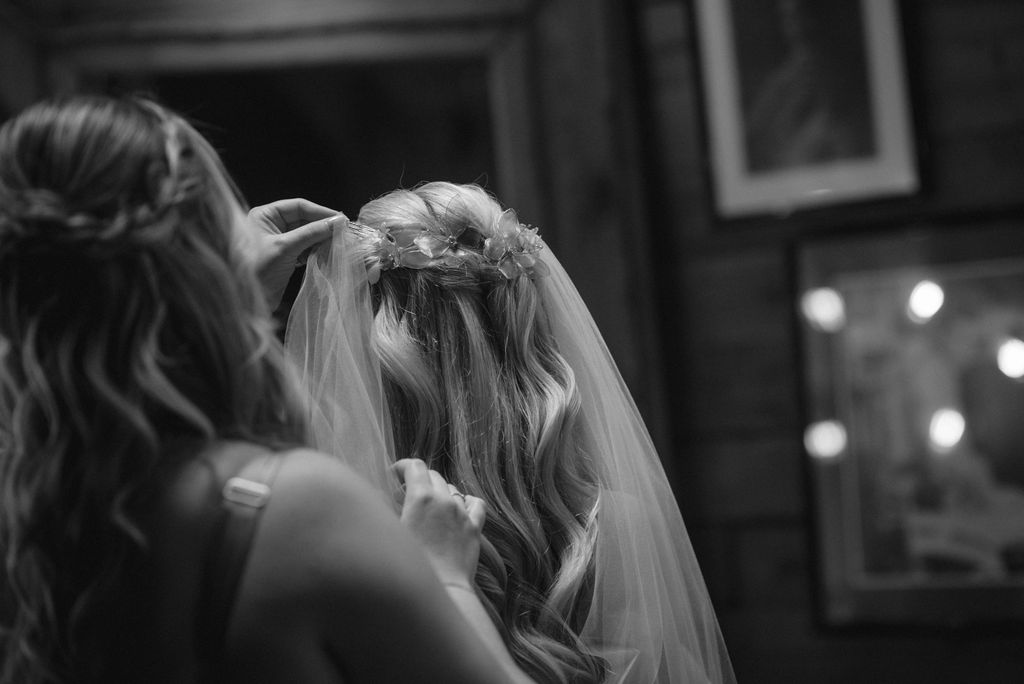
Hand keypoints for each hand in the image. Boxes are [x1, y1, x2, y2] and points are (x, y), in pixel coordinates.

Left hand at [244, 198, 345, 306]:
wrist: (246, 303)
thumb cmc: (257, 270)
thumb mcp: (285, 247)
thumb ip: (312, 233)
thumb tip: (337, 223)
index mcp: (264, 215)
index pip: (298, 206)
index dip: (320, 212)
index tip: (341, 220)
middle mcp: (270, 225)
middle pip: (304, 220)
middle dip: (322, 227)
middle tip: (344, 232)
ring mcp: (277, 242)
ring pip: (306, 235)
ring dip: (321, 239)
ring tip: (338, 243)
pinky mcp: (284, 257)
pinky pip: (304, 249)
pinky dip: (316, 251)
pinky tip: (326, 254)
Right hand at [393, 459, 485, 587]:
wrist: (438, 591)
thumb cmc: (406, 566)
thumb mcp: (388, 534)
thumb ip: (382, 509)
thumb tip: (377, 496)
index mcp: (420, 498)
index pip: (414, 466)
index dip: (403, 466)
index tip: (394, 474)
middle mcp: (443, 500)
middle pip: (433, 475)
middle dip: (419, 479)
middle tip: (406, 494)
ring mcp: (461, 513)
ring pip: (452, 489)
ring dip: (440, 492)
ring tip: (429, 507)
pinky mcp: (474, 528)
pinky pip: (475, 504)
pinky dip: (467, 502)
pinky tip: (460, 508)